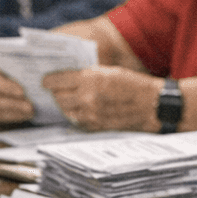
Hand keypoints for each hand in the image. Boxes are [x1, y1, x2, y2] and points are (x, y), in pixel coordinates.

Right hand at [0, 51, 34, 123]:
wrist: (12, 66)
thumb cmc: (16, 58)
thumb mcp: (18, 55)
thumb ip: (23, 62)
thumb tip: (40, 74)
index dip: (5, 86)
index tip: (22, 91)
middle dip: (11, 103)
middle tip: (30, 106)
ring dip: (13, 111)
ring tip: (31, 111)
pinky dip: (13, 116)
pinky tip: (26, 114)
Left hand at [45, 66, 160, 131]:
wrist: (151, 105)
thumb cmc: (134, 85)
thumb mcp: (110, 71)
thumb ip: (89, 74)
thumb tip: (70, 76)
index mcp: (91, 78)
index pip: (58, 81)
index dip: (49, 81)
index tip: (45, 81)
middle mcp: (88, 97)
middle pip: (58, 97)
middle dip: (56, 93)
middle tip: (56, 90)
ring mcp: (91, 114)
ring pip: (65, 111)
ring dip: (65, 105)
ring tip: (68, 100)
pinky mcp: (96, 126)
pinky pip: (77, 121)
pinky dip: (76, 115)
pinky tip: (80, 110)